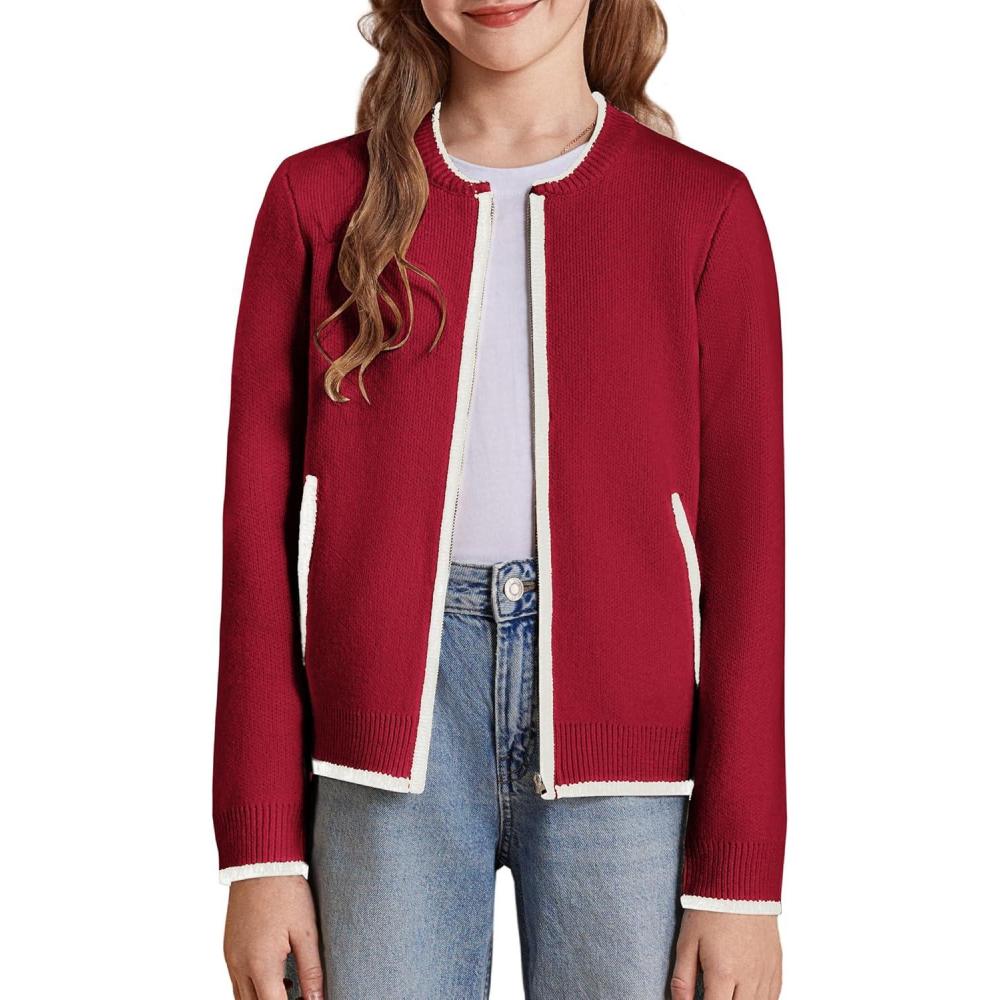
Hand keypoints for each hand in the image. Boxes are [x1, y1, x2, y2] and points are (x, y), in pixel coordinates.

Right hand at [224, 875, 323, 999]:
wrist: (260, 863)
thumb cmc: (286, 892)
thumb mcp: (306, 931)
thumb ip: (311, 970)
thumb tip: (317, 999)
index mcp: (261, 964)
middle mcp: (240, 966)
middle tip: (300, 996)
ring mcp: (231, 959)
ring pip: (242, 998)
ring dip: (264, 999)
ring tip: (290, 988)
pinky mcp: (228, 950)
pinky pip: (237, 982)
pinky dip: (254, 988)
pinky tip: (276, 977)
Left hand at [671, 910, 781, 999]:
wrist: (740, 885)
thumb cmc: (711, 911)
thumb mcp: (687, 942)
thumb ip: (682, 979)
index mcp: (722, 974)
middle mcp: (748, 979)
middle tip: (713, 993)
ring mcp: (766, 976)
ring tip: (727, 993)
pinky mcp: (776, 969)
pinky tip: (745, 995)